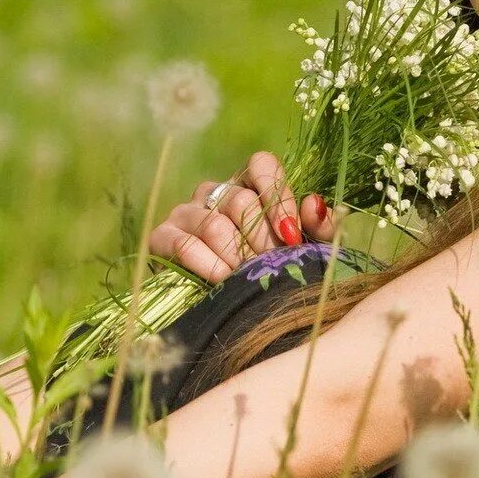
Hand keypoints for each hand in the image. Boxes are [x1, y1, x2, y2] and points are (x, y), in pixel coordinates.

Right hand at [146, 151, 342, 283]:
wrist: (228, 311)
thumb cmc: (270, 272)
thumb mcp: (302, 252)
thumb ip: (317, 229)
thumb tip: (315, 204)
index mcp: (249, 185)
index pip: (261, 165)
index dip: (278, 196)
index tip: (291, 235)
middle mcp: (215, 192)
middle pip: (240, 201)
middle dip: (261, 239)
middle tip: (271, 265)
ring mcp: (185, 212)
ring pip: (213, 224)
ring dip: (236, 256)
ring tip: (248, 278)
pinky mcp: (161, 237)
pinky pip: (184, 244)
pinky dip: (208, 266)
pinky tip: (222, 281)